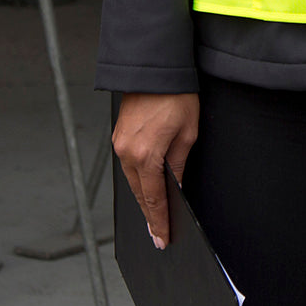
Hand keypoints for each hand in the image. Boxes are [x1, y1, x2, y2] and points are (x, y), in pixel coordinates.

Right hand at [112, 91, 199, 248]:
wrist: (155, 67)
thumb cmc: (176, 96)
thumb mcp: (187, 133)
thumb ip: (178, 165)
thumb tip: (175, 187)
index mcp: (146, 155)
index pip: (153, 199)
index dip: (159, 221)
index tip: (162, 238)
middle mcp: (127, 153)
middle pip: (139, 193)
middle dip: (150, 214)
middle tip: (159, 234)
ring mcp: (119, 144)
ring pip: (132, 180)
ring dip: (144, 196)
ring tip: (155, 214)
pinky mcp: (118, 135)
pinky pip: (128, 165)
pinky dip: (138, 178)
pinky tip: (146, 185)